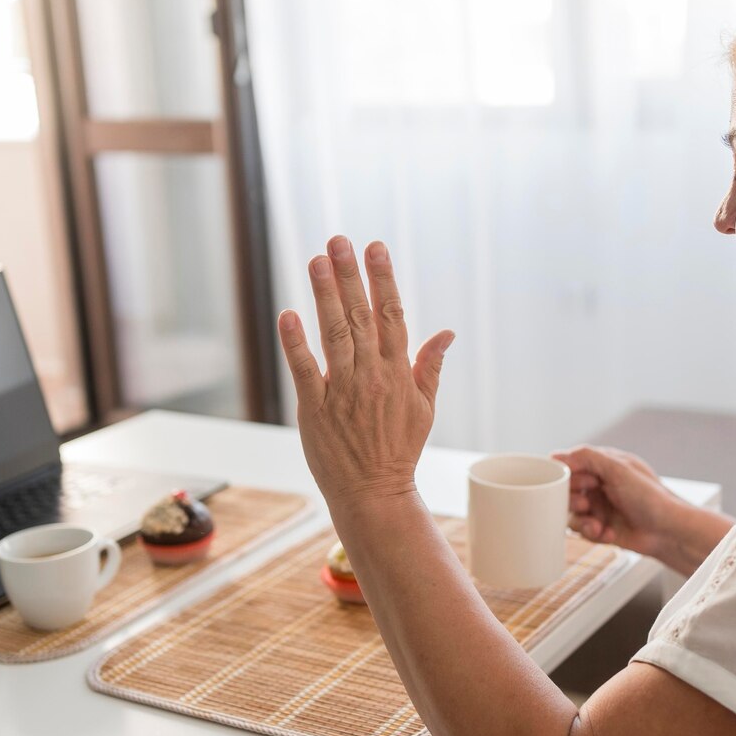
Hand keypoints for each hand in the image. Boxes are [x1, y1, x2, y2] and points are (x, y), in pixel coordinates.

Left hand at [277, 236, 454, 508]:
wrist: (374, 494)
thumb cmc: (398, 450)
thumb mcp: (425, 409)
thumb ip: (431, 366)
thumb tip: (446, 332)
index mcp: (399, 372)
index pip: (392, 315)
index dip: (383, 279)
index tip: (375, 248)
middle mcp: (372, 376)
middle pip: (360, 316)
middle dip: (350, 276)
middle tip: (339, 241)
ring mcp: (343, 391)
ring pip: (334, 335)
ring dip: (324, 296)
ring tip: (316, 261)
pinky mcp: (315, 409)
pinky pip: (305, 370)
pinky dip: (296, 343)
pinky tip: (289, 315)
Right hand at [551, 445, 685, 560]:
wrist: (669, 532)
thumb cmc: (652, 498)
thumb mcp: (619, 470)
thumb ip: (587, 458)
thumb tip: (557, 456)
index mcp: (602, 465)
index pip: (569, 465)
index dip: (567, 475)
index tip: (578, 483)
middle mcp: (598, 484)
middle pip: (565, 490)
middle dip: (572, 500)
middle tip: (585, 504)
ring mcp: (598, 506)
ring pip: (571, 513)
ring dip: (582, 521)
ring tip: (597, 525)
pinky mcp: (600, 527)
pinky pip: (582, 530)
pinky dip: (592, 533)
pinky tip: (608, 533)